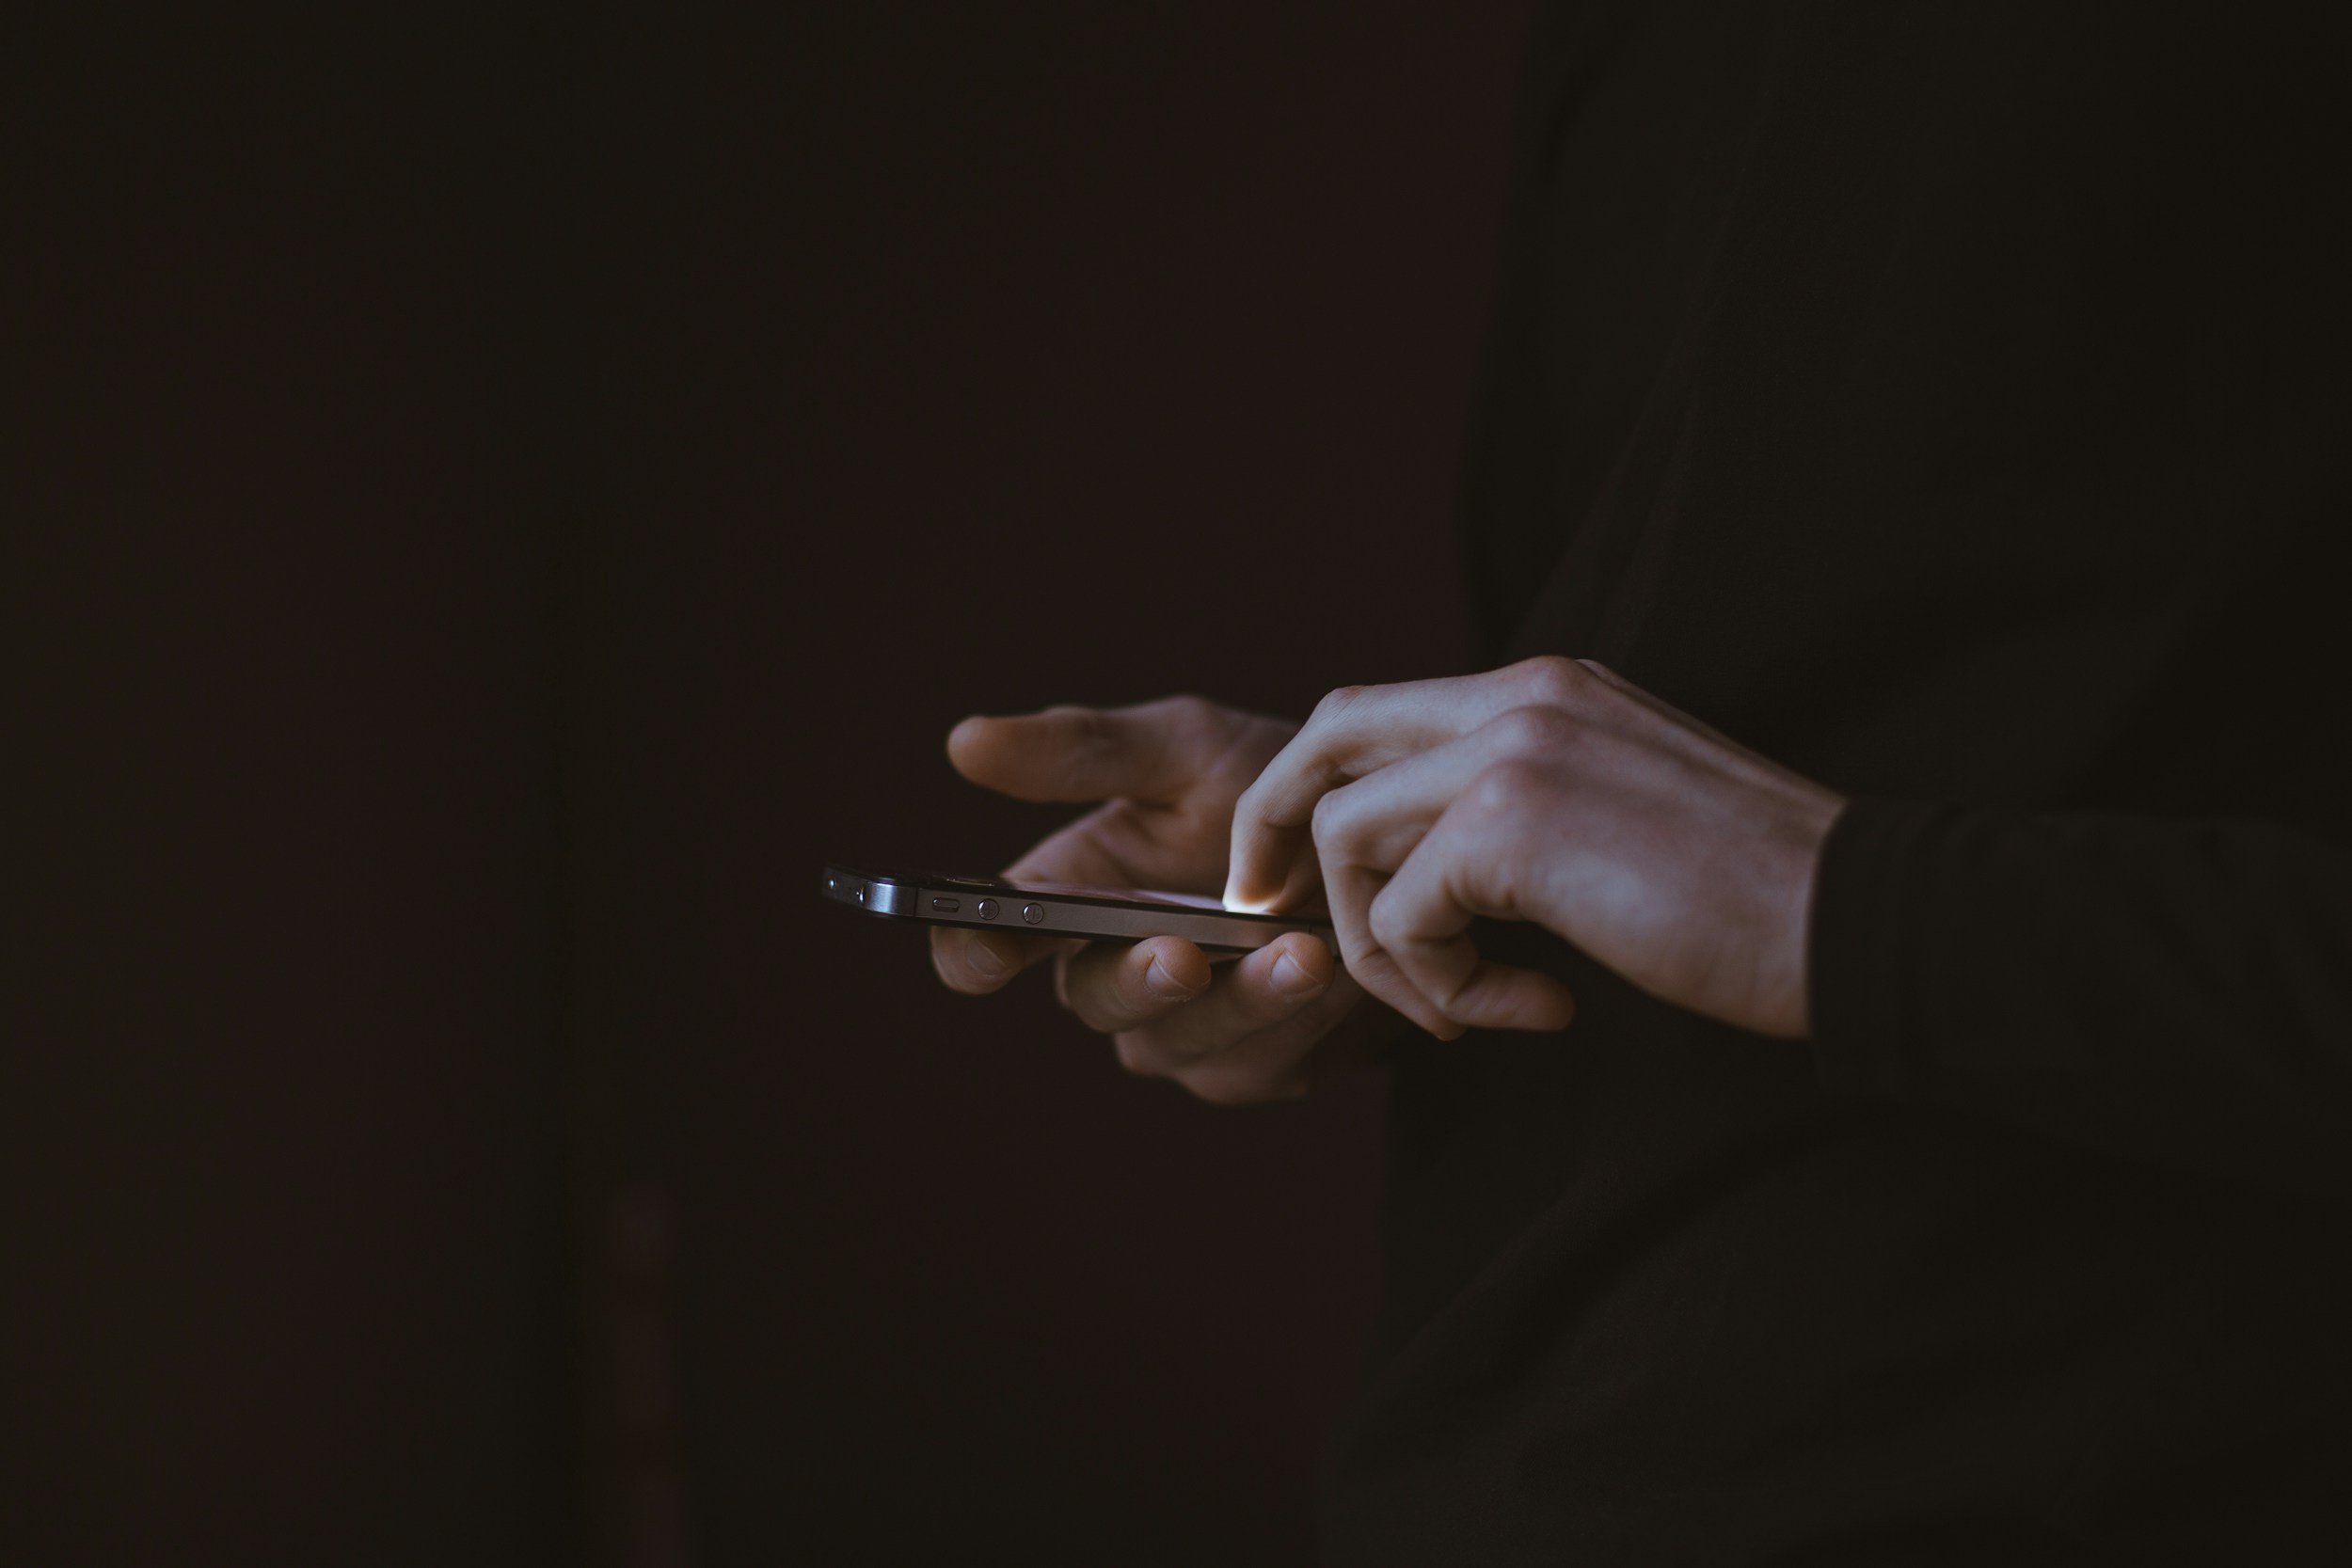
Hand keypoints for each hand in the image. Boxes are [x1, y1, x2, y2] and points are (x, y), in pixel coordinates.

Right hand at [932, 696, 1377, 1103]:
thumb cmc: (1271, 786)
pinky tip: (1337, 971)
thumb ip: (1084, 751)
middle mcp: (1113, 974)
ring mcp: (1182, 1031)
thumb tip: (964, 741)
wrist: (1389, 840)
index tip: (989, 946)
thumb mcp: (1185, 748)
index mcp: (1070, 897)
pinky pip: (1258, 1063)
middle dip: (1136, 980)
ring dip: (1240, 1002)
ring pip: (1179, 1042)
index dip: (975, 951)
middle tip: (1182, 955)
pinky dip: (1297, 1019)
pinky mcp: (1255, 1067)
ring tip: (1301, 951)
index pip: (990, 943)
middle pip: (1092, 1001)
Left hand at [1225, 657, 1847, 1040]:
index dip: (1312, 791)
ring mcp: (1513, 749)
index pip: (1376, 712)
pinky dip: (1439, 986)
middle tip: (1268, 915)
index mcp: (1547, 688)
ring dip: (1381, 945)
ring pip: (1347, 836)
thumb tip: (1424, 871)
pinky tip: (1531, 1010)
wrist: (1857, 921)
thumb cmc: (1753, 898)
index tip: (1295, 876)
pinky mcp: (1513, 824)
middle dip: (1274, 830)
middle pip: (1327, 738)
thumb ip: (1522, 810)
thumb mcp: (1618, 816)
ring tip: (1462, 1006)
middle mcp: (1521, 695)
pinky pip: (1404, 915)